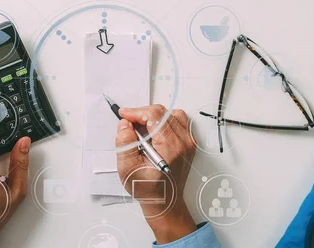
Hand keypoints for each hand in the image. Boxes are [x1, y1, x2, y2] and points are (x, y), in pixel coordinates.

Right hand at [115, 105, 196, 243]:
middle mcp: (183, 142)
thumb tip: (125, 123)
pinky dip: (164, 121)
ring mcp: (189, 141)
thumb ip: (125, 144)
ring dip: (153, 117)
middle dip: (142, 114)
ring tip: (142, 130)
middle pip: (162, 113)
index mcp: (170, 148)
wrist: (165, 201)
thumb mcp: (128, 169)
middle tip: (129, 124)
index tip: (124, 115)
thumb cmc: (148, 188)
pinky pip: (178, 121)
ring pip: (170, 114)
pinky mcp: (189, 142)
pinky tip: (155, 132)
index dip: (136, 112)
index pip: (154, 116)